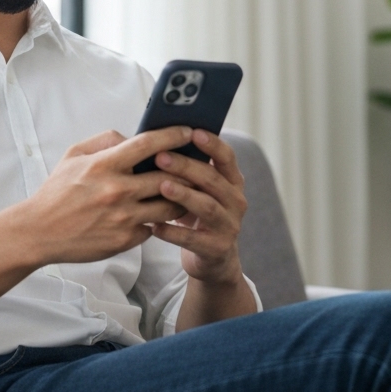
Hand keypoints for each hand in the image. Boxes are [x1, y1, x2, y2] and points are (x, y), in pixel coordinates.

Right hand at [22, 127, 192, 264]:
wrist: (39, 231)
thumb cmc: (57, 192)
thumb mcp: (74, 155)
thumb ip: (105, 141)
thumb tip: (133, 137)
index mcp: (105, 165)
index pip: (148, 144)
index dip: (173, 135)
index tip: (187, 132)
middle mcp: (117, 190)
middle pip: (168, 177)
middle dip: (186, 172)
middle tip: (194, 168)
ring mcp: (123, 217)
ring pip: (169, 206)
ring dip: (179, 199)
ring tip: (182, 194)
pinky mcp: (125, 240)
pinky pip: (152, 228)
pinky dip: (155, 221)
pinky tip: (155, 216)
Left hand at [150, 129, 248, 285]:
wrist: (213, 260)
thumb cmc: (198, 215)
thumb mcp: (200, 191)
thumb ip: (188, 170)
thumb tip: (157, 141)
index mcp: (232, 181)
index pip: (227, 157)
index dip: (212, 144)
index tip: (193, 131)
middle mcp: (236, 201)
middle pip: (212, 179)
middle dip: (186, 166)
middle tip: (160, 156)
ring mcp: (229, 226)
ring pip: (206, 206)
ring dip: (183, 195)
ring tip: (161, 186)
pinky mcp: (216, 249)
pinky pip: (193, 239)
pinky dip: (173, 232)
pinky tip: (154, 225)